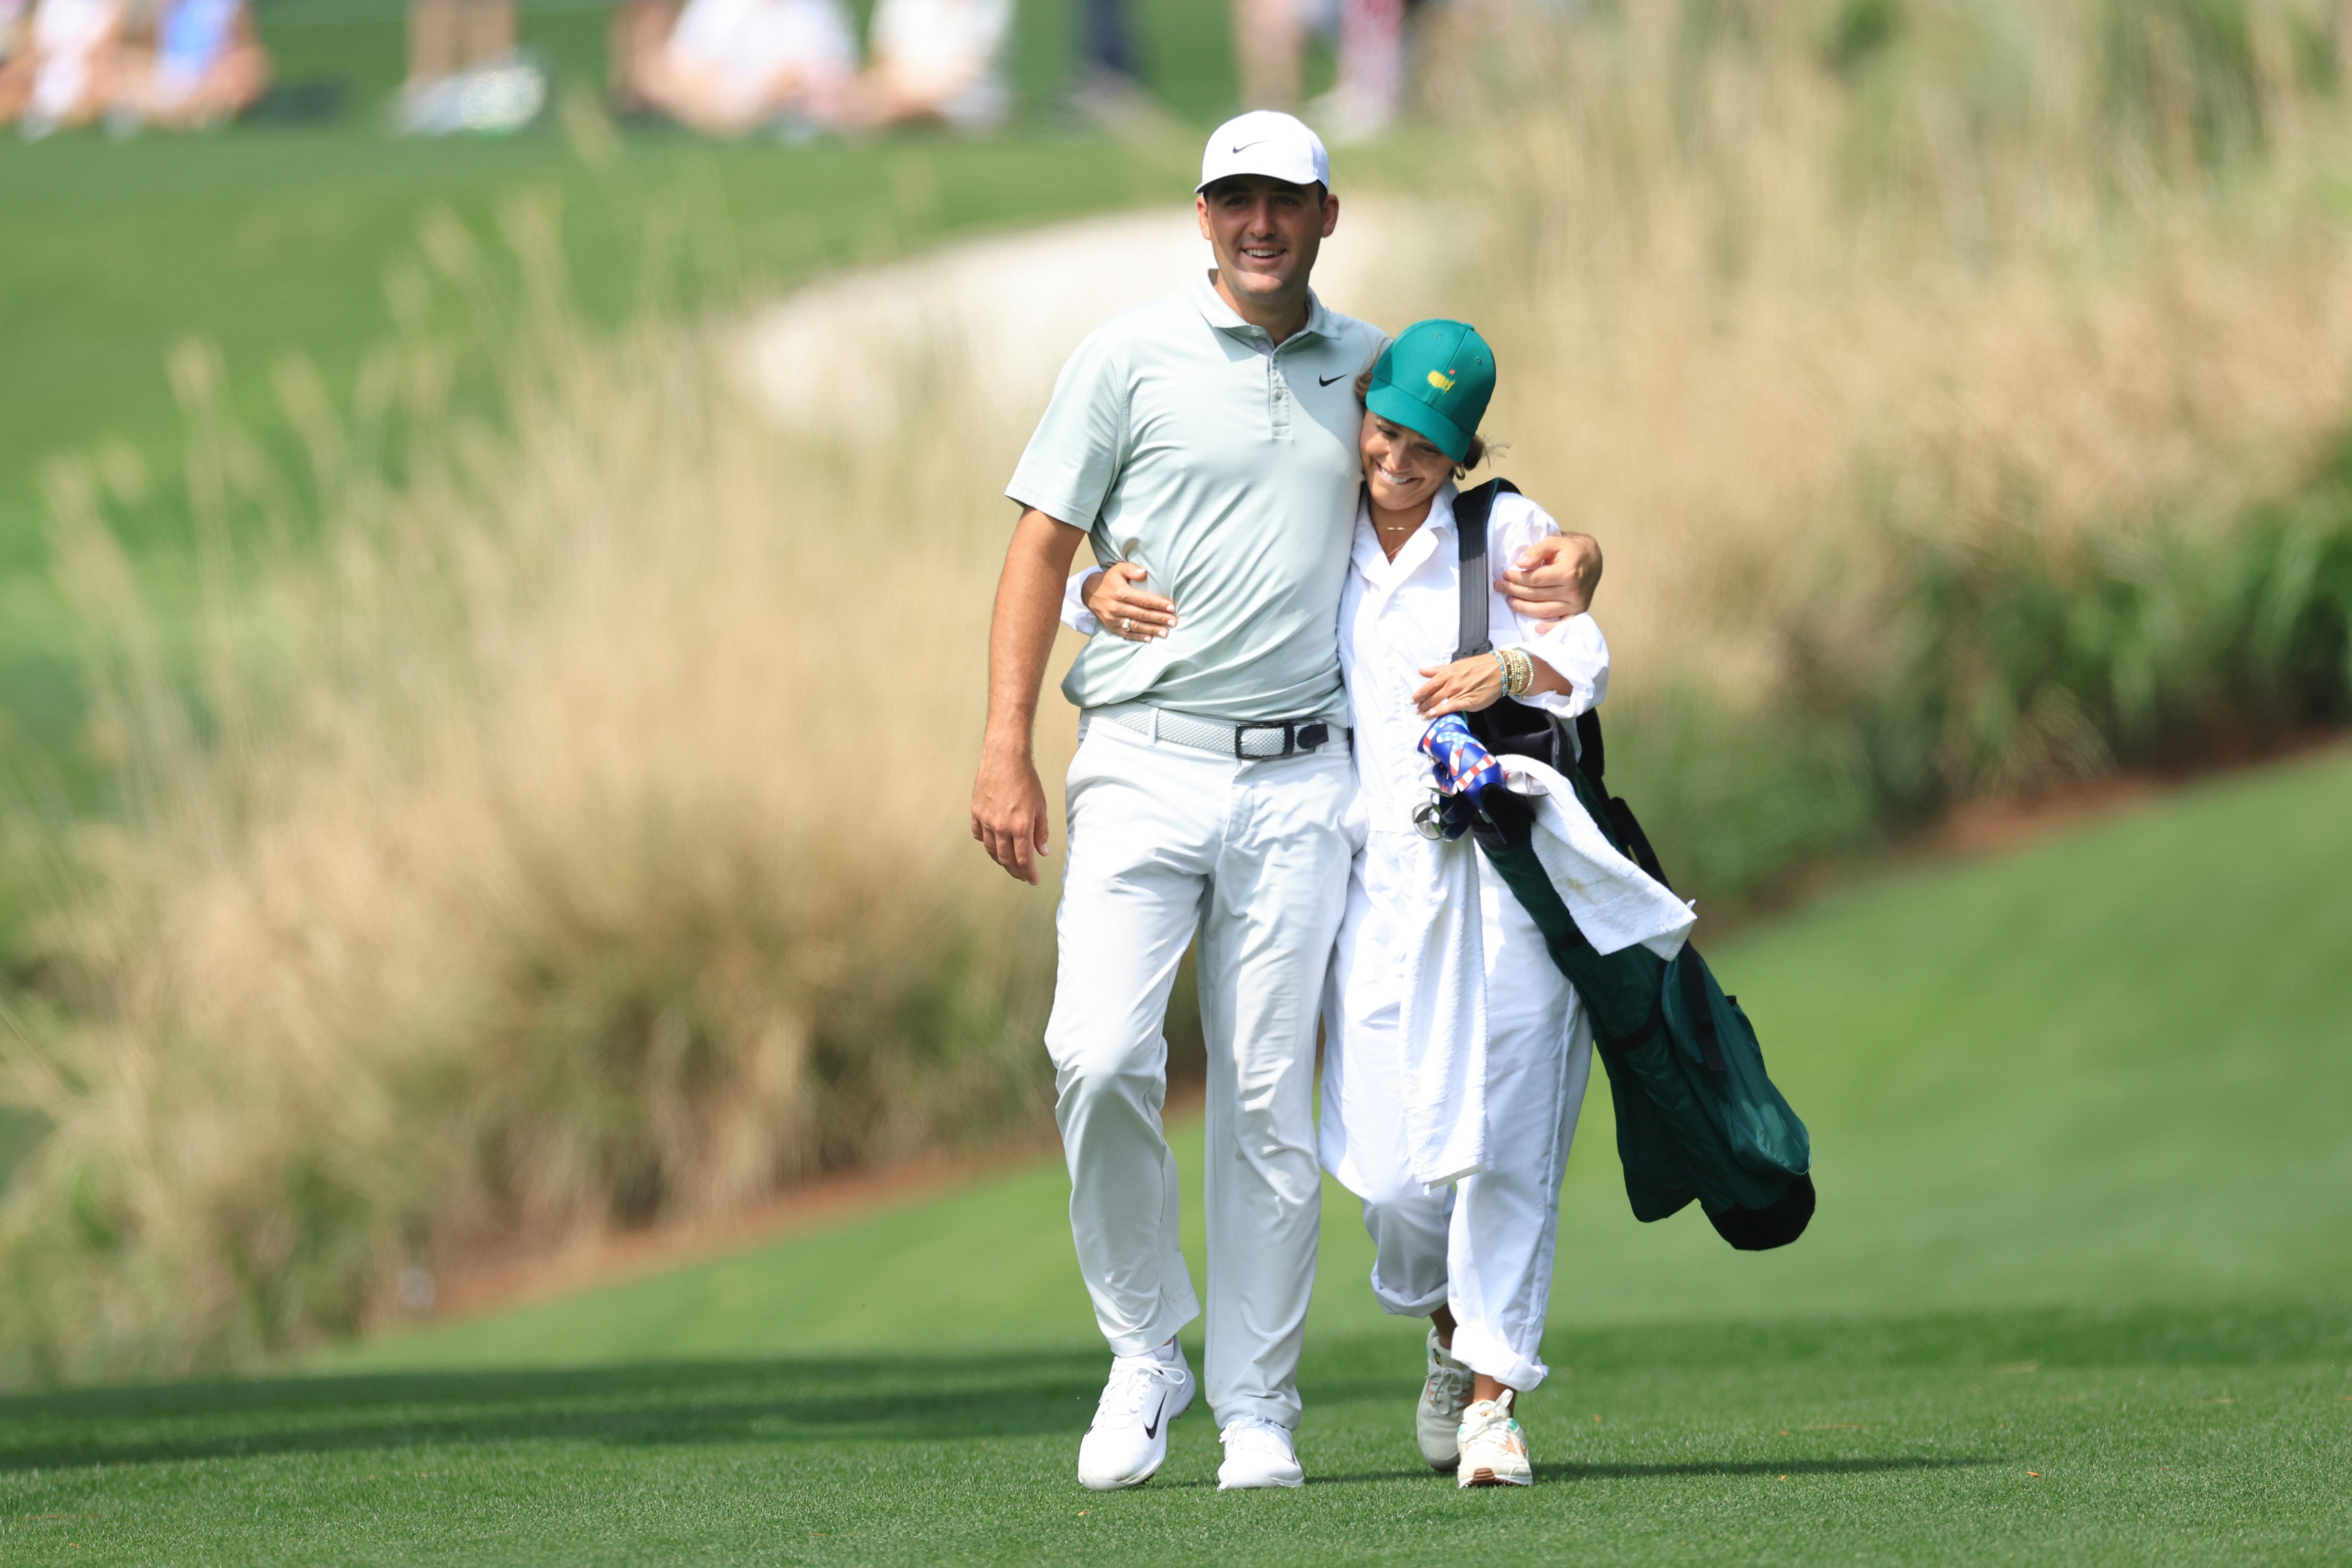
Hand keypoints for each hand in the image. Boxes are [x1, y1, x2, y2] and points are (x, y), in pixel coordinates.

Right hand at [971, 745, 1051, 883]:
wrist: (1005, 758)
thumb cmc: (1026, 779)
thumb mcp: (1041, 806)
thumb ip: (1041, 831)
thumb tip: (1042, 851)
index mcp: (1021, 826)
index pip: (1024, 859)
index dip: (1029, 873)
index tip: (1033, 880)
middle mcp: (1001, 826)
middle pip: (1006, 859)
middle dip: (1015, 871)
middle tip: (1022, 876)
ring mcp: (986, 820)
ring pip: (991, 850)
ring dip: (1001, 860)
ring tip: (1009, 864)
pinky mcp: (976, 812)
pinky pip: (979, 835)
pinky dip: (987, 843)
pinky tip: (994, 844)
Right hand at [1085, 563, 1176, 641]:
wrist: (1088, 592)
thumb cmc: (1109, 580)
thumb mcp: (1118, 569)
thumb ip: (1131, 569)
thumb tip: (1144, 573)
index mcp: (1121, 593)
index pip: (1144, 600)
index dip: (1159, 604)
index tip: (1172, 608)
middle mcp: (1117, 607)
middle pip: (1142, 614)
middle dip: (1159, 618)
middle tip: (1174, 622)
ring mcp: (1113, 619)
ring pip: (1136, 626)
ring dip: (1152, 630)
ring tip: (1166, 633)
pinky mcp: (1110, 626)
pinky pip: (1126, 634)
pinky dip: (1138, 637)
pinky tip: (1150, 639)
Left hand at [1413, 655, 1504, 718]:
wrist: (1499, 670)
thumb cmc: (1478, 666)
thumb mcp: (1456, 665)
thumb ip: (1438, 670)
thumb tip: (1421, 670)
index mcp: (1447, 673)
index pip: (1428, 685)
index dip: (1419, 694)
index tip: (1413, 700)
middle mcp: (1451, 683)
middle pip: (1431, 696)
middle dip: (1422, 704)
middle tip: (1416, 710)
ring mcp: (1458, 693)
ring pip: (1438, 703)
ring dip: (1427, 710)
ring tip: (1422, 716)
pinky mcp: (1467, 702)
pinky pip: (1450, 708)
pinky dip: (1440, 712)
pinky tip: (1432, 716)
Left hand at [1498, 532, 1601, 627]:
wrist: (1593, 559)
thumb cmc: (1571, 550)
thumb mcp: (1555, 542)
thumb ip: (1537, 550)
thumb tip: (1520, 563)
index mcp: (1567, 572)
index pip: (1534, 579)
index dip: (1516, 578)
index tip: (1505, 574)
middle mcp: (1572, 591)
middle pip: (1536, 595)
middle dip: (1514, 591)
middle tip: (1500, 586)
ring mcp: (1576, 604)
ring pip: (1543, 610)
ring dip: (1523, 608)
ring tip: (1510, 602)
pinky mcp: (1578, 612)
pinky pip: (1561, 624)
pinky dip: (1549, 628)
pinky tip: (1536, 628)